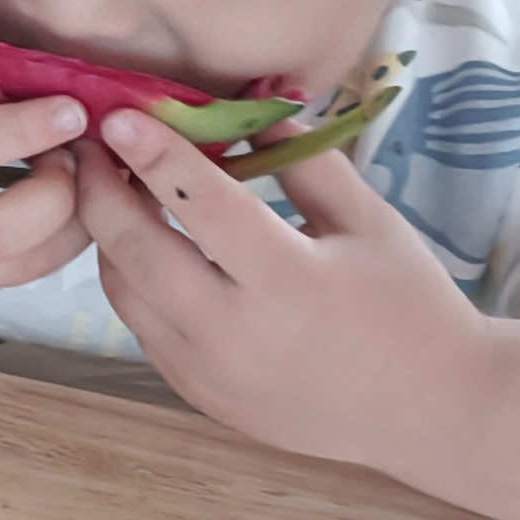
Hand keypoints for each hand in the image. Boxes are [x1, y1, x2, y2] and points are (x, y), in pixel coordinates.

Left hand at [72, 103, 487, 465]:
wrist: (428, 410)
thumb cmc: (408, 304)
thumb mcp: (369, 221)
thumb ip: (306, 161)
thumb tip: (251, 109)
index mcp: (286, 282)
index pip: (201, 205)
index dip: (155, 154)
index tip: (119, 116)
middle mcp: (233, 333)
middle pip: (135, 251)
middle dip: (100, 192)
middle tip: (91, 146)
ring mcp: (207, 372)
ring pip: (124, 292)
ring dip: (109, 237)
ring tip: (112, 189)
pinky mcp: (196, 394)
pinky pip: (143, 326)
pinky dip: (136, 281)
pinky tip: (146, 246)